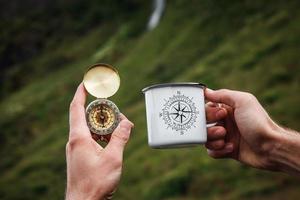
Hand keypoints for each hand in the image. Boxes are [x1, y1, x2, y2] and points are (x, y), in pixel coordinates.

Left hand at [66, 83, 133, 199]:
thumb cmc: (95, 183)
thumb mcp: (113, 158)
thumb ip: (120, 138)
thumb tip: (127, 122)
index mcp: (79, 138)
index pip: (76, 108)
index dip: (81, 93)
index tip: (85, 82)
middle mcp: (74, 141)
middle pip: (83, 117)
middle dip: (98, 110)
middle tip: (112, 109)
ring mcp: (75, 149)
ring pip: (87, 129)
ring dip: (100, 124)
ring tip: (115, 126)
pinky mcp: (79, 156)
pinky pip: (88, 138)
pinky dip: (99, 135)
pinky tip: (110, 141)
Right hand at [204, 88, 281, 169]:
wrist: (271, 147)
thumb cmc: (258, 122)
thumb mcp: (243, 101)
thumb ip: (224, 94)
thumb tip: (206, 91)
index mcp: (227, 108)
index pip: (206, 107)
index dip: (207, 112)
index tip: (220, 115)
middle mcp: (224, 121)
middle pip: (202, 124)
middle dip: (209, 127)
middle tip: (223, 130)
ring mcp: (225, 136)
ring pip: (205, 138)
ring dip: (213, 139)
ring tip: (226, 139)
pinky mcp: (226, 150)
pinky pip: (211, 151)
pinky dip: (218, 151)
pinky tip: (231, 148)